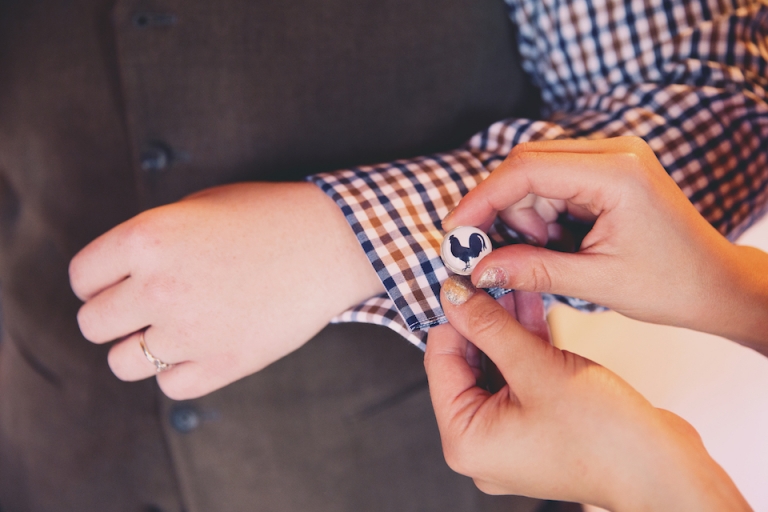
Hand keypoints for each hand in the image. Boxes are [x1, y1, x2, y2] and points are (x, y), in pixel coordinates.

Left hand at [70, 182, 383, 398]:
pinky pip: (170, 385)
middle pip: (92, 324)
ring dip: (138, 348)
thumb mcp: (199, 207)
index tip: (119, 281)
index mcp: (147, 238)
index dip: (97, 280)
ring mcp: (191, 330)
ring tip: (168, 331)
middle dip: (113, 315)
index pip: (82, 278)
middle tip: (144, 306)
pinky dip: (179, 369)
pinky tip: (201, 346)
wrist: (332, 243)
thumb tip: (117, 277)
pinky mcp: (223, 364)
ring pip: (123, 362)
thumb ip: (150, 240)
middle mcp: (159, 287)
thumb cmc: (267, 217)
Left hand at [424, 276, 749, 509]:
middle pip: (467, 364)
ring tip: (510, 280)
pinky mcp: (536, 425)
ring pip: (496, 367)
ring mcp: (509, 436)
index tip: (460, 279)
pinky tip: (530, 304)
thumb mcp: (536, 368)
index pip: (440, 362)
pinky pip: (520, 378)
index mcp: (465, 440)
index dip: (451, 317)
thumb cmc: (602, 434)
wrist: (664, 470)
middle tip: (487, 274)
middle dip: (481, 317)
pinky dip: (525, 345)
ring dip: (505, 325)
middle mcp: (480, 442)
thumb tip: (455, 295)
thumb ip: (490, 327)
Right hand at [442, 137, 767, 351]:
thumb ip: (532, 270)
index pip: (526, 170)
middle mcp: (614, 152)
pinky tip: (555, 244)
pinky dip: (541, 215)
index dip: (481, 199)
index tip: (455, 232)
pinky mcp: (608, 171)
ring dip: (523, 216)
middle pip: (526, 166)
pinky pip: (553, 183)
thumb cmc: (671, 284)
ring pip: (535, 175)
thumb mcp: (596, 282)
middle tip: (488, 253)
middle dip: (500, 210)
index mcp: (616, 174)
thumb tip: (478, 270)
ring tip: (544, 256)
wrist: (715, 284)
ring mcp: (612, 158)